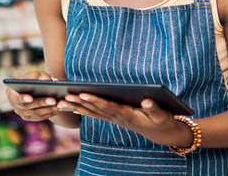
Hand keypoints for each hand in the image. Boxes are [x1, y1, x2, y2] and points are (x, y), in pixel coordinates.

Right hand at [7, 70, 65, 121]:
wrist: (40, 88)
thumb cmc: (36, 79)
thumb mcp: (34, 74)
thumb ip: (32, 76)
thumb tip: (32, 81)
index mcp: (11, 93)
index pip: (15, 97)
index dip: (22, 98)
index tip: (30, 98)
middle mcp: (15, 105)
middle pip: (28, 107)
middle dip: (41, 103)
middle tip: (53, 100)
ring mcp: (23, 113)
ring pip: (36, 113)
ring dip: (49, 109)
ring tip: (60, 103)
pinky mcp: (32, 118)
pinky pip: (42, 117)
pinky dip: (52, 112)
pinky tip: (60, 107)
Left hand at [60, 94, 191, 146]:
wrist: (161, 133)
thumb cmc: (162, 122)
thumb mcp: (162, 116)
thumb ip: (154, 109)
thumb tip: (147, 101)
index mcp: (128, 115)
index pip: (108, 107)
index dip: (95, 100)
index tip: (83, 94)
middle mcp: (119, 118)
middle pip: (97, 110)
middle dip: (81, 102)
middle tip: (66, 95)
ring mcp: (116, 119)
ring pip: (94, 112)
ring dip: (79, 106)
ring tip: (65, 99)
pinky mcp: (116, 118)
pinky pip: (97, 114)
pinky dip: (86, 110)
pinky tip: (76, 106)